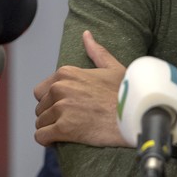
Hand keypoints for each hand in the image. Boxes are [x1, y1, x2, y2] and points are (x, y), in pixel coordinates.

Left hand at [34, 30, 127, 147]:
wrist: (136, 116)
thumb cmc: (126, 94)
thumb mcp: (113, 68)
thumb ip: (96, 52)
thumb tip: (86, 35)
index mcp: (66, 73)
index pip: (41, 91)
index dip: (52, 101)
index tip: (67, 108)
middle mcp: (60, 88)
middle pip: (40, 107)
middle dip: (51, 115)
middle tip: (70, 120)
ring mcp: (61, 108)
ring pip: (40, 123)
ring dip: (51, 128)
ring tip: (69, 131)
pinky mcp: (64, 128)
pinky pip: (41, 136)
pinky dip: (48, 140)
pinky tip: (58, 140)